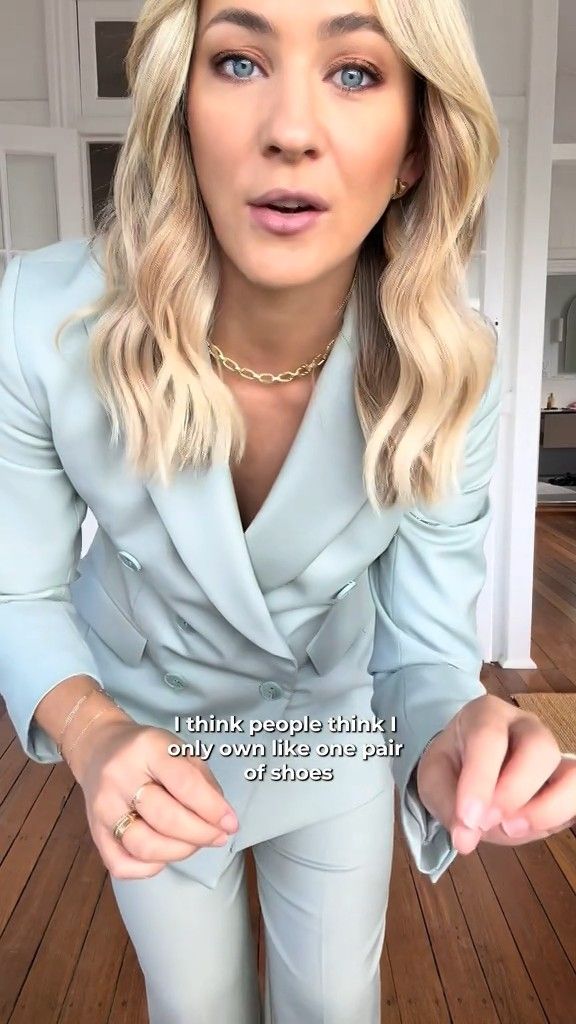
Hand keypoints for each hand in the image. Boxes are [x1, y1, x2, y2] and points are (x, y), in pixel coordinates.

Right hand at [71, 717, 238, 878]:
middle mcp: (120, 777)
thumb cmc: (147, 753)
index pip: (184, 783)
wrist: (99, 750)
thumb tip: (222, 819)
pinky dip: (149, 868)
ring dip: (179, 852)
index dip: (212, 808)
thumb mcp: (177, 750)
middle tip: (219, 837)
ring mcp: (103, 808)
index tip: (231, 823)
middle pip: (165, 819)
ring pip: (144, 846)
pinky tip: (164, 855)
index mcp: (147, 748)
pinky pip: (122, 865)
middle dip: (201, 834)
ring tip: (195, 843)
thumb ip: (201, 780)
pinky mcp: (94, 832)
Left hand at [415, 694, 575, 854]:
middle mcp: (526, 726)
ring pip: (570, 774)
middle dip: (515, 792)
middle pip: (539, 748)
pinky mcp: (563, 782)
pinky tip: (528, 830)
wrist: (465, 766)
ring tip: (511, 830)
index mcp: (487, 714)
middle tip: (486, 823)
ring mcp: (551, 753)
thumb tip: (467, 839)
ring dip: (546, 810)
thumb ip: (447, 804)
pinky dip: (557, 819)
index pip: (489, 737)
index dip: (481, 780)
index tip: (469, 818)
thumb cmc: (451, 766)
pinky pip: (575, 797)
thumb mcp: (433, 779)